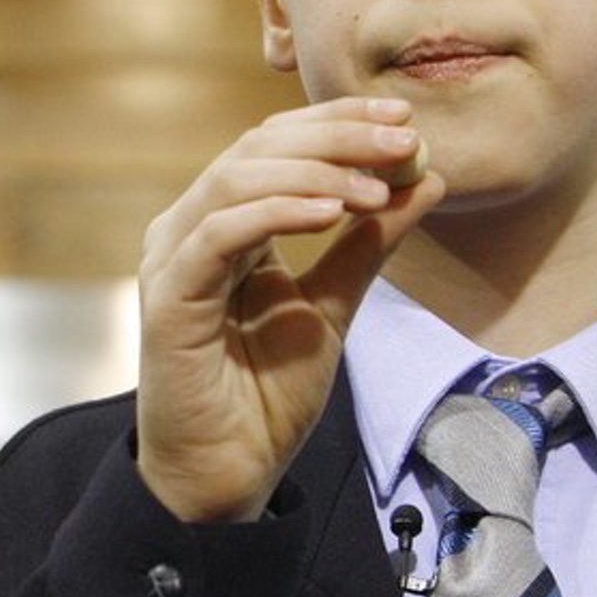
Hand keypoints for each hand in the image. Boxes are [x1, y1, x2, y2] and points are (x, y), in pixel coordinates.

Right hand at [135, 97, 443, 522]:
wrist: (227, 473)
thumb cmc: (265, 395)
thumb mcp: (334, 305)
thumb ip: (369, 244)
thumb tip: (427, 178)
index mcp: (223, 222)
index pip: (276, 145)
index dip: (339, 125)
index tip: (405, 123)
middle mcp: (190, 228)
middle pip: (257, 148)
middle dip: (335, 136)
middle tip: (401, 137)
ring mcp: (173, 257)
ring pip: (236, 178)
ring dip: (315, 172)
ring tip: (379, 185)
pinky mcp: (169, 295)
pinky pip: (219, 233)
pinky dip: (278, 212)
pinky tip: (333, 212)